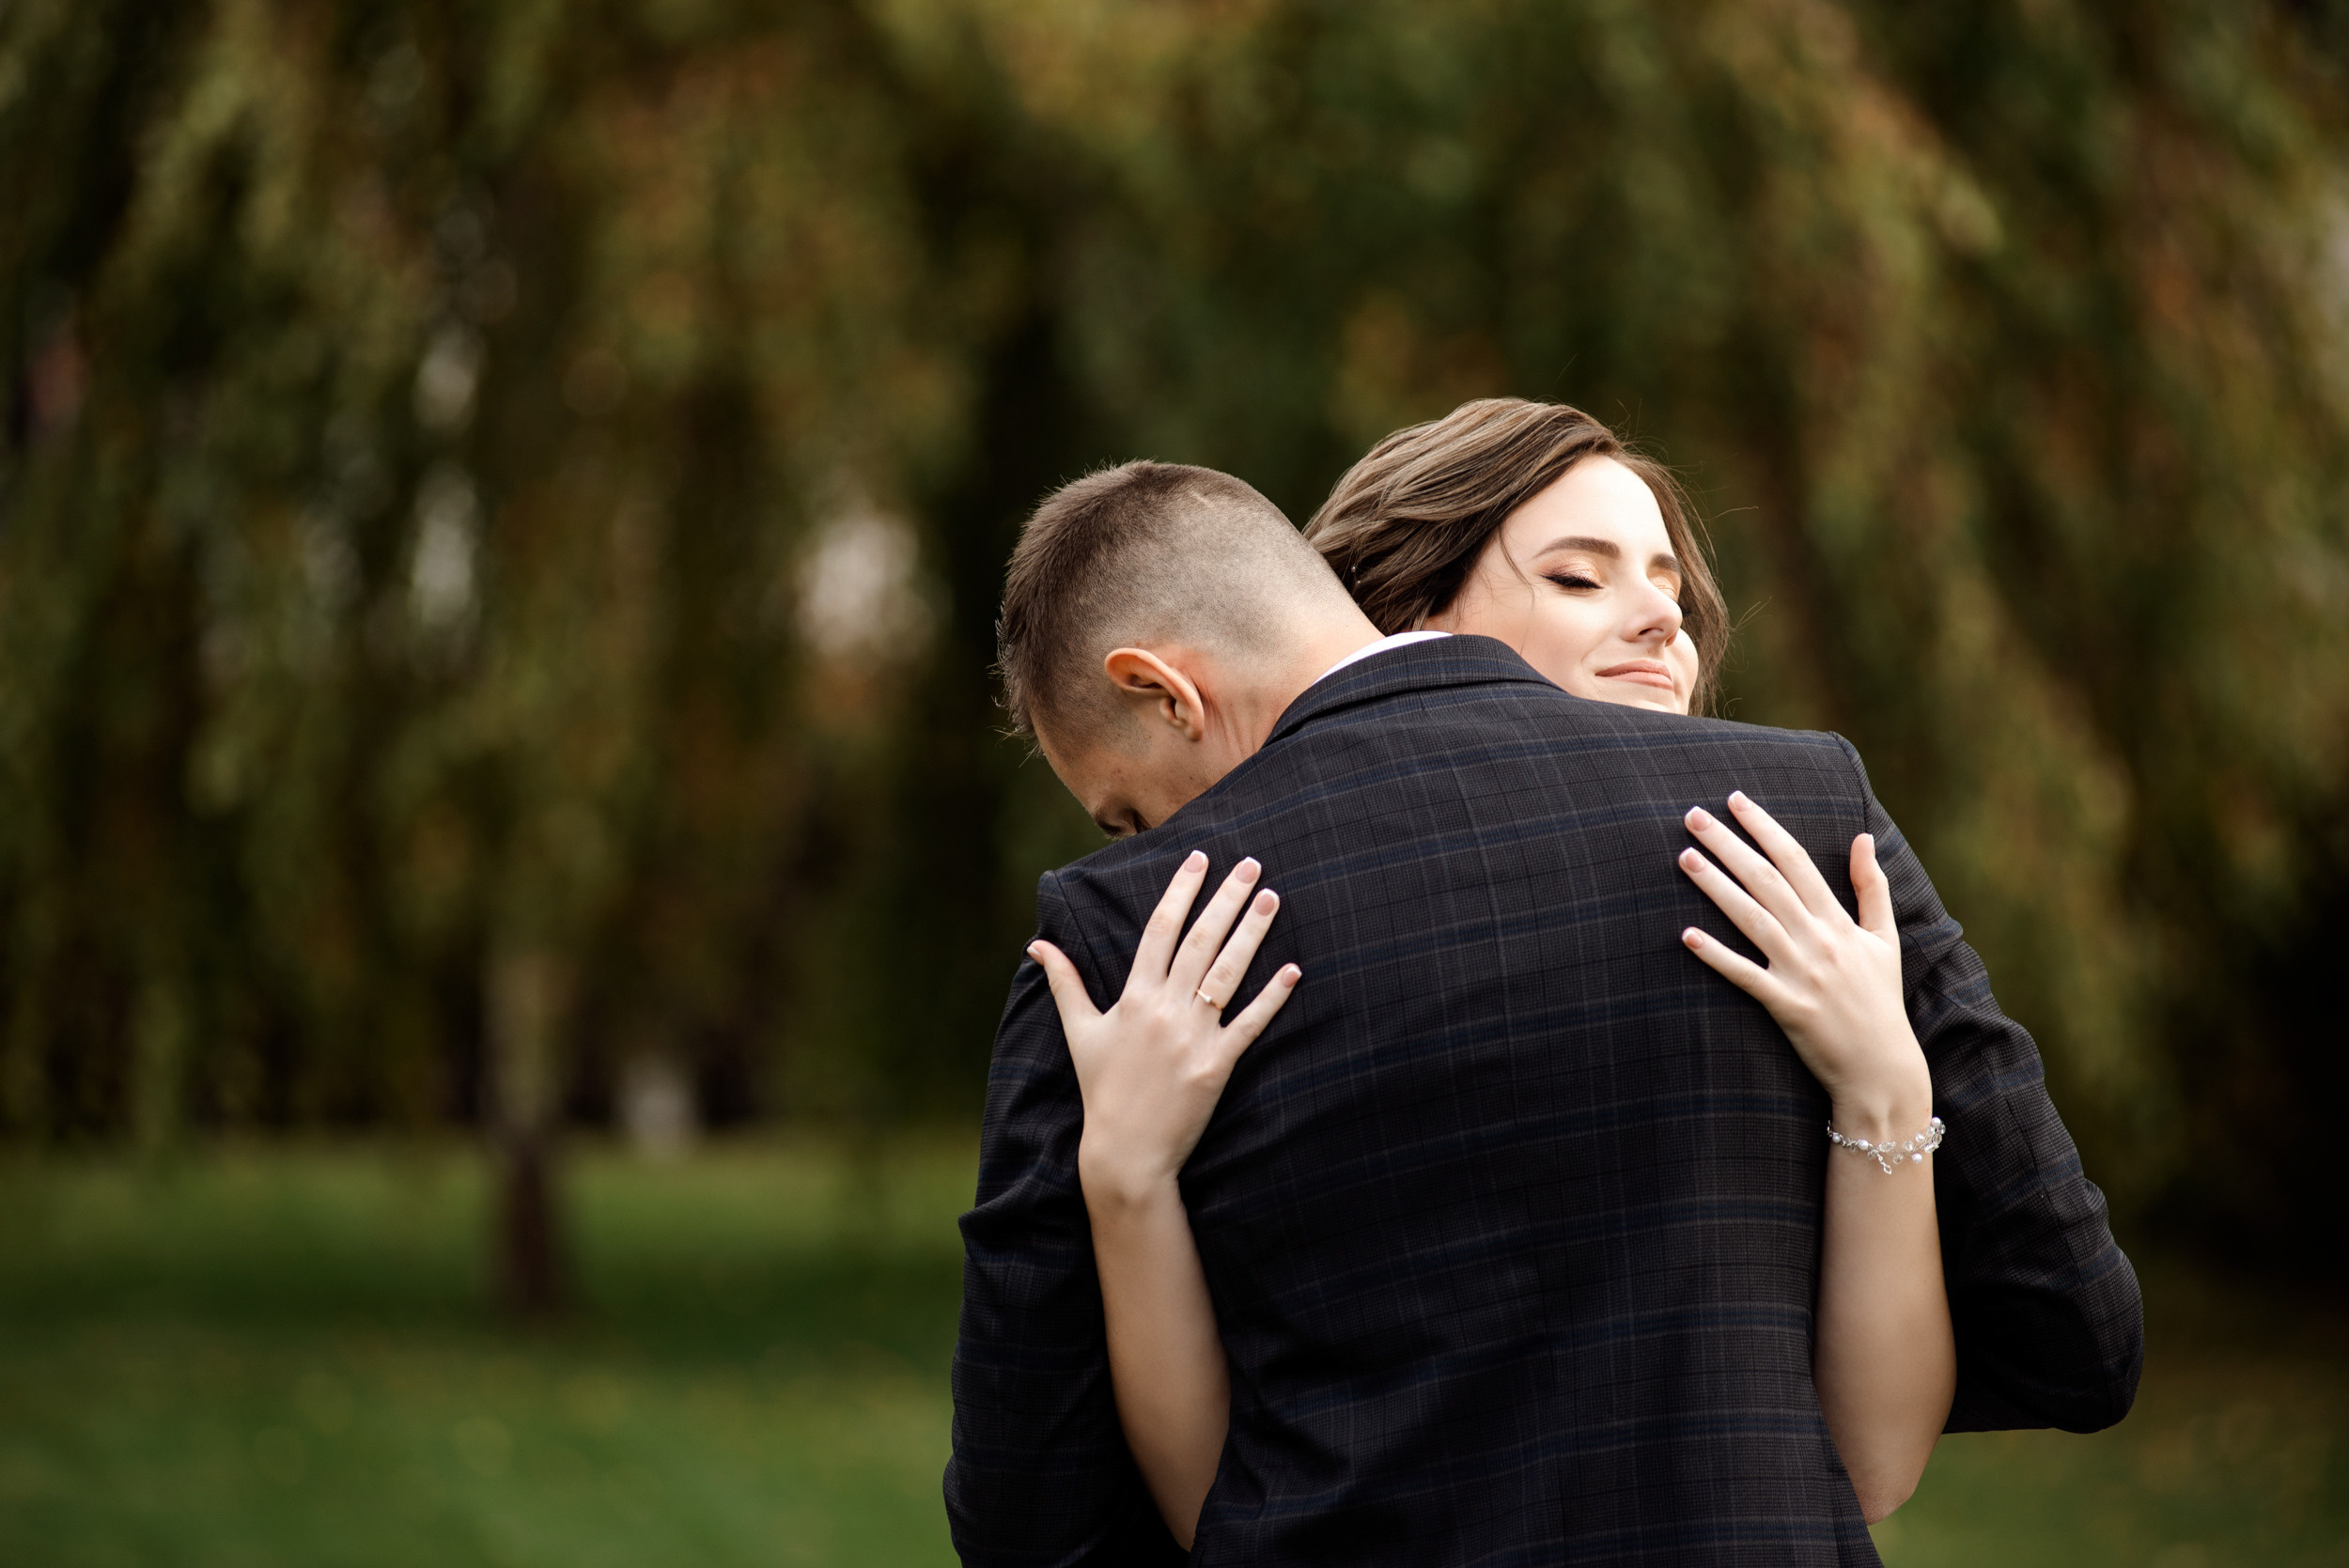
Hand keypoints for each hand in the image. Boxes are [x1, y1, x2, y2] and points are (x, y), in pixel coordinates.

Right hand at [1029, 850, 1300, 1205]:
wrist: (1125, 1150)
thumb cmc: (1102, 1089)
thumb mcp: (1080, 1031)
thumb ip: (1065, 982)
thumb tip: (1038, 944)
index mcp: (1133, 996)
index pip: (1160, 929)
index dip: (1181, 891)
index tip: (1200, 859)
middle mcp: (1165, 1009)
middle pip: (1201, 941)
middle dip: (1227, 898)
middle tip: (1251, 864)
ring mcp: (1194, 1036)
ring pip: (1229, 972)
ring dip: (1253, 932)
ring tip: (1272, 899)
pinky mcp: (1217, 1065)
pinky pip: (1250, 1024)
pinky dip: (1273, 997)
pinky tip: (1293, 970)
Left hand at [1676, 793, 1930, 1138]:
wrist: (1882, 1067)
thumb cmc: (1880, 1001)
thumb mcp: (1886, 940)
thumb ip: (1873, 888)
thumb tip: (1863, 837)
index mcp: (1838, 922)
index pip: (1796, 861)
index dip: (1764, 828)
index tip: (1735, 800)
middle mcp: (1819, 940)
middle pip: (1766, 881)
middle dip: (1728, 844)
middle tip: (1692, 816)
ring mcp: (1801, 973)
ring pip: (1751, 919)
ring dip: (1715, 886)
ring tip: (1684, 857)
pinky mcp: (1786, 1006)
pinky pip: (1745, 976)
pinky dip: (1717, 956)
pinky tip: (1687, 936)